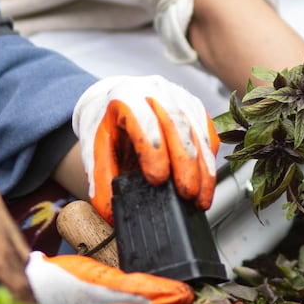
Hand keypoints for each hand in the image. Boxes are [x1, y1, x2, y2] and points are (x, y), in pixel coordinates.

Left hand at [72, 75, 218, 219]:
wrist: (115, 98)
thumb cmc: (106, 123)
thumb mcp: (94, 147)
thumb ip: (100, 178)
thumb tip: (110, 213)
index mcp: (126, 96)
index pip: (144, 120)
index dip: (153, 150)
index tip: (157, 179)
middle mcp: (156, 91)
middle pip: (177, 126)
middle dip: (186, 164)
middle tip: (188, 194)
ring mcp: (179, 96)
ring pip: (198, 131)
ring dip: (203, 168)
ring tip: (202, 198)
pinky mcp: (195, 106)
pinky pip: (208, 133)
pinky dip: (209, 160)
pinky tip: (207, 182)